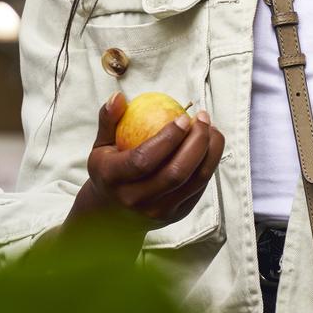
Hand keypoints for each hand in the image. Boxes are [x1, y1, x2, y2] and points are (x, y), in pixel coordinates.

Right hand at [66, 92, 223, 227]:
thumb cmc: (107, 172)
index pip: (144, 160)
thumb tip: (118, 97)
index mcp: (113, 179)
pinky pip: (200, 188)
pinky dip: (209, 164)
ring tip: (212, 130)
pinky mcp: (176, 215)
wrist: (111, 214)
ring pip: (194, 181)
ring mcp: (158, 211)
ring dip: (210, 152)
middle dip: (197, 142)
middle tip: (203, 119)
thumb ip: (108, 119)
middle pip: (176, 173)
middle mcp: (135, 199)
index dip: (168, 138)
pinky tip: (210, 146)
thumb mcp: (100, 146)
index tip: (182, 118)